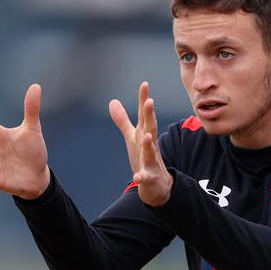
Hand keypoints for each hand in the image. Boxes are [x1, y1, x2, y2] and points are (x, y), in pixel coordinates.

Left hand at [109, 82, 172, 206]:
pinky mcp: (149, 177)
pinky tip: (137, 177)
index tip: (145, 84)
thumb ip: (123, 120)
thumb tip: (112, 101)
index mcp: (144, 135)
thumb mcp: (132, 138)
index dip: (144, 100)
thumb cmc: (144, 158)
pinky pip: (145, 177)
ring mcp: (151, 162)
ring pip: (150, 152)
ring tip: (146, 136)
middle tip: (150, 101)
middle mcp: (149, 146)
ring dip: (149, 144)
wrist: (158, 185)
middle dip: (150, 116)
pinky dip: (142, 177)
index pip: (144, 116)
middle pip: (150, 129)